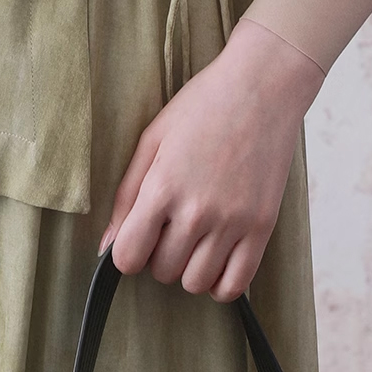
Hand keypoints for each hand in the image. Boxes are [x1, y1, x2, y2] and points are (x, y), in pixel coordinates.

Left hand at [101, 17, 324, 301]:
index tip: (137, 239)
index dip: (127, 253)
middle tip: (168, 228)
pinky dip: (221, 283)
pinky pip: (236, 284)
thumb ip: (127, 196)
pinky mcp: (262, 227)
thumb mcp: (152, 140)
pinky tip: (216, 258)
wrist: (262, 88)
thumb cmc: (203, 106)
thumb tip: (108, 244)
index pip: (129, 256)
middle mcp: (197, 211)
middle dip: (158, 256)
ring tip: (193, 240)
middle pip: (163, 271)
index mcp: (163, 187)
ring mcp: (233, 221)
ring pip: (196, 282)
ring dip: (188, 269)